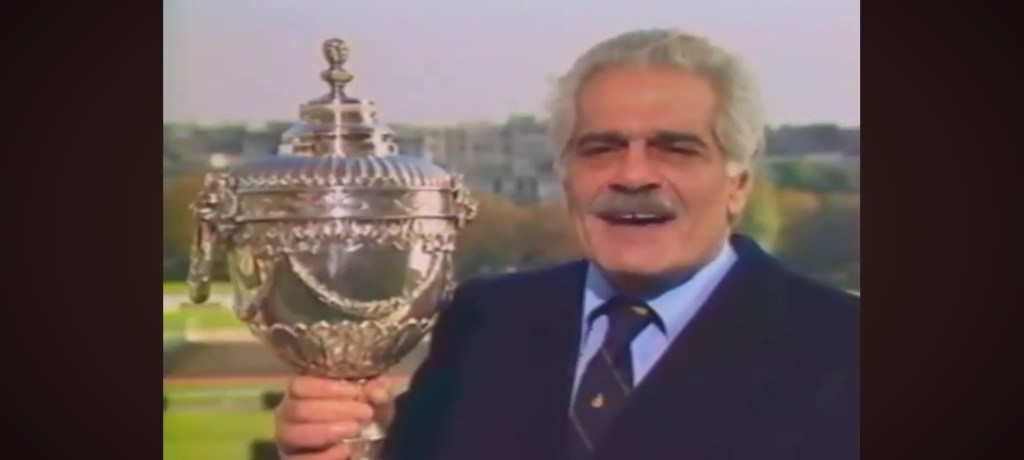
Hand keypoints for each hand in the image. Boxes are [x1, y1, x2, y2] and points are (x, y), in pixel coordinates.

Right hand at [275, 375, 396, 458]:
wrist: (367, 442)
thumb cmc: (363, 412)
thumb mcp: (376, 399)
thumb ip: (379, 390)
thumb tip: (378, 391)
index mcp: (302, 391)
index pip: (299, 385)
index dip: (327, 388)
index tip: (357, 392)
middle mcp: (287, 413)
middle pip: (298, 409)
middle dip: (335, 410)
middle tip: (365, 412)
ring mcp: (287, 439)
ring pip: (293, 433)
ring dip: (327, 431)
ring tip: (356, 429)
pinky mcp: (292, 459)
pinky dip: (324, 456)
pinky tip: (346, 449)